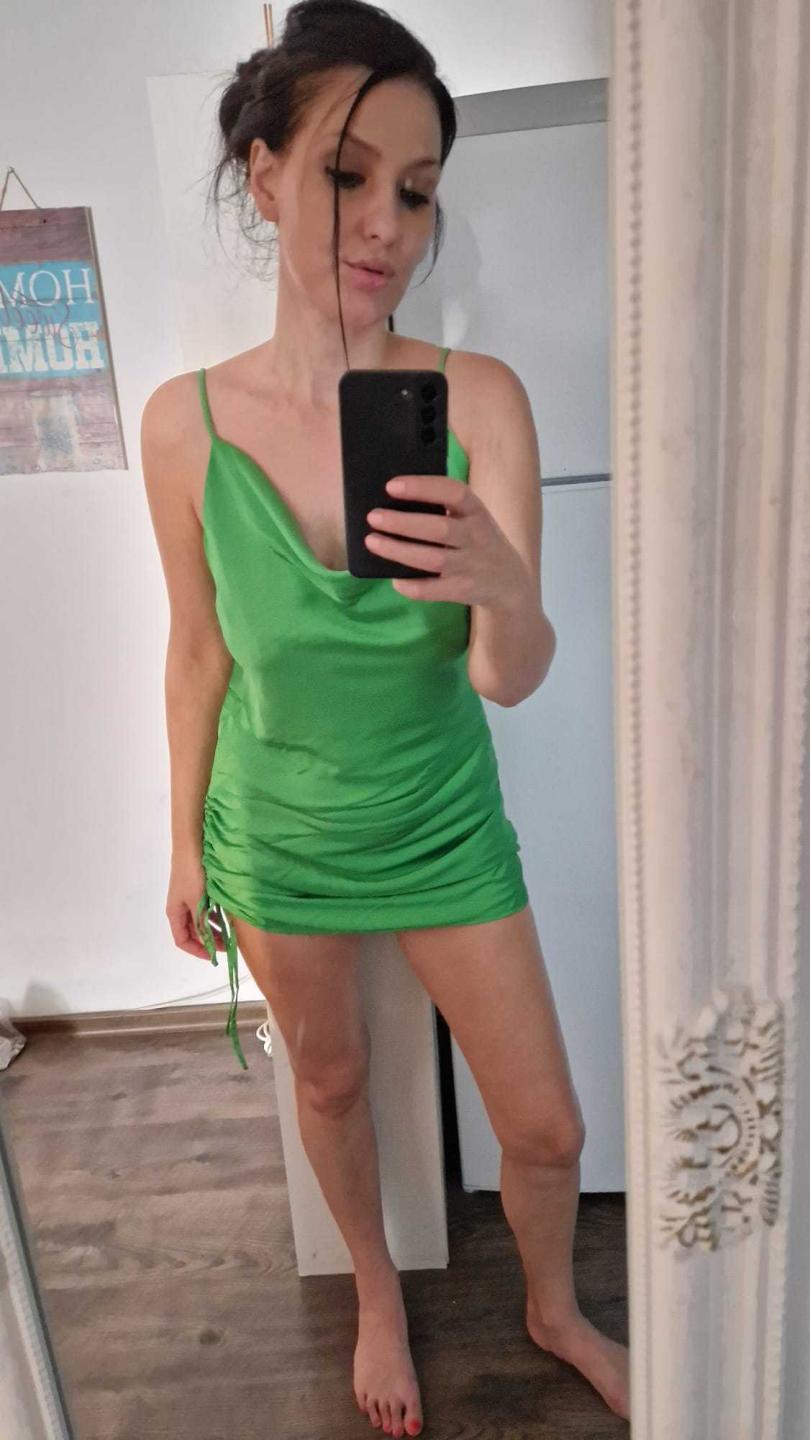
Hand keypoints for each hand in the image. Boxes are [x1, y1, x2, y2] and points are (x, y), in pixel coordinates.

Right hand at [166, 853, 224, 959]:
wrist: (192, 843)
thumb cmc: (192, 874)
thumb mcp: (197, 901)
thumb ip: (201, 923)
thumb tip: (209, 942)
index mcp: (174, 913)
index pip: (182, 941)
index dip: (197, 951)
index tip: (216, 955)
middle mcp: (180, 907)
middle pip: (193, 932)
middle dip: (209, 940)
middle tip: (229, 944)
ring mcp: (189, 897)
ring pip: (201, 919)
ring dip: (215, 927)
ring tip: (232, 932)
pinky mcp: (199, 887)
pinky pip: (207, 907)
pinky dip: (217, 914)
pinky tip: (230, 914)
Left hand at [365, 474, 527, 604]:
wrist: (510, 581)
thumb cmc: (478, 540)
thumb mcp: (472, 518)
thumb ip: (445, 508)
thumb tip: (395, 501)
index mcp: (477, 512)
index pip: (453, 493)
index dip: (423, 487)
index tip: (391, 486)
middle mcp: (477, 537)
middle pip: (439, 528)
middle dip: (403, 522)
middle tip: (373, 517)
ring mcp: (470, 566)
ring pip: (432, 559)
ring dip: (399, 551)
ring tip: (372, 542)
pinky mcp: (463, 590)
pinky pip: (432, 590)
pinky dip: (411, 586)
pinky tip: (394, 578)